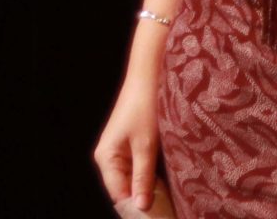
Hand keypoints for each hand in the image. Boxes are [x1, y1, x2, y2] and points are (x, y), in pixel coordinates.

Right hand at [93, 73, 164, 210]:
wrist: (150, 73)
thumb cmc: (146, 105)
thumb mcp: (146, 145)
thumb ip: (142, 176)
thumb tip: (140, 206)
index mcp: (106, 158)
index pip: (118, 195)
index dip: (136, 208)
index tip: (157, 215)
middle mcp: (110, 156)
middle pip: (125, 188)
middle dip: (144, 198)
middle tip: (167, 210)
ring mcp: (121, 149)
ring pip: (134, 177)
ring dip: (150, 186)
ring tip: (170, 200)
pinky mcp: (133, 142)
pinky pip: (140, 166)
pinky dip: (152, 174)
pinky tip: (168, 181)